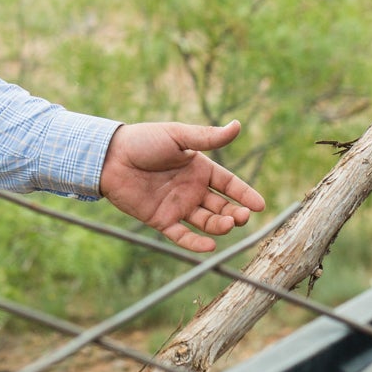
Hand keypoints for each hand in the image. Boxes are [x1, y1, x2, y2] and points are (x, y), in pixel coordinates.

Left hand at [98, 121, 265, 252]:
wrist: (110, 157)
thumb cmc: (143, 141)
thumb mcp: (178, 136)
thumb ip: (207, 137)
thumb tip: (237, 126)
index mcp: (199, 168)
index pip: (229, 184)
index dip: (245, 194)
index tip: (261, 205)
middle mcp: (192, 189)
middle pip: (222, 207)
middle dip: (236, 214)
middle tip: (243, 217)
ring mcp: (178, 206)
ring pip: (207, 222)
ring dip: (220, 226)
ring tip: (229, 224)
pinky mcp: (161, 220)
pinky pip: (182, 236)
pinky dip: (195, 243)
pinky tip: (209, 245)